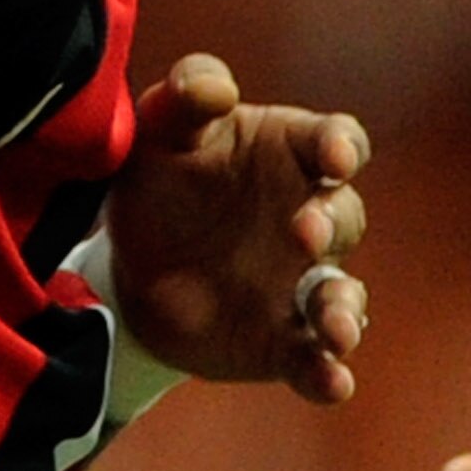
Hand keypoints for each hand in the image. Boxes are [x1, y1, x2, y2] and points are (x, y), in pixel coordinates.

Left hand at [103, 53, 368, 401]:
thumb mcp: (158, 130)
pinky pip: (317, 360)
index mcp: (290, 155)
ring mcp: (302, 284)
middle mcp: (310, 219)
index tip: (333, 157)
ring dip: (345, 309)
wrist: (126, 269)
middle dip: (332, 224)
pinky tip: (330, 382)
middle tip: (302, 234)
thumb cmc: (158, 181)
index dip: (342, 147)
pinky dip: (329, 374)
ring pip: (344, 295)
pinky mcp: (284, 342)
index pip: (338, 141)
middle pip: (345, 215)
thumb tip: (216, 88)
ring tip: (333, 326)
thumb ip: (185, 95)